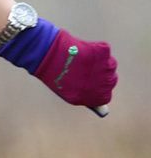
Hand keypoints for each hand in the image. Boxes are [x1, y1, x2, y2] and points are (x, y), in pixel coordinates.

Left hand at [0, 18, 116, 108]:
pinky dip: (96, 48)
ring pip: (110, 65)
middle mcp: (104, 85)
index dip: (98, 88)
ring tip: (82, 58)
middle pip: (111, 80)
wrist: (45, 55)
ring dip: (100, 61)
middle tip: (85, 67)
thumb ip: (88, 98)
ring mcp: (105, 68)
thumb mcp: (71, 93)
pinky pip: (104, 49)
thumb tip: (103, 109)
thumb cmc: (55, 75)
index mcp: (96, 98)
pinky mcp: (103, 52)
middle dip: (100, 74)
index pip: (106, 96)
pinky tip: (82, 49)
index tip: (89, 81)